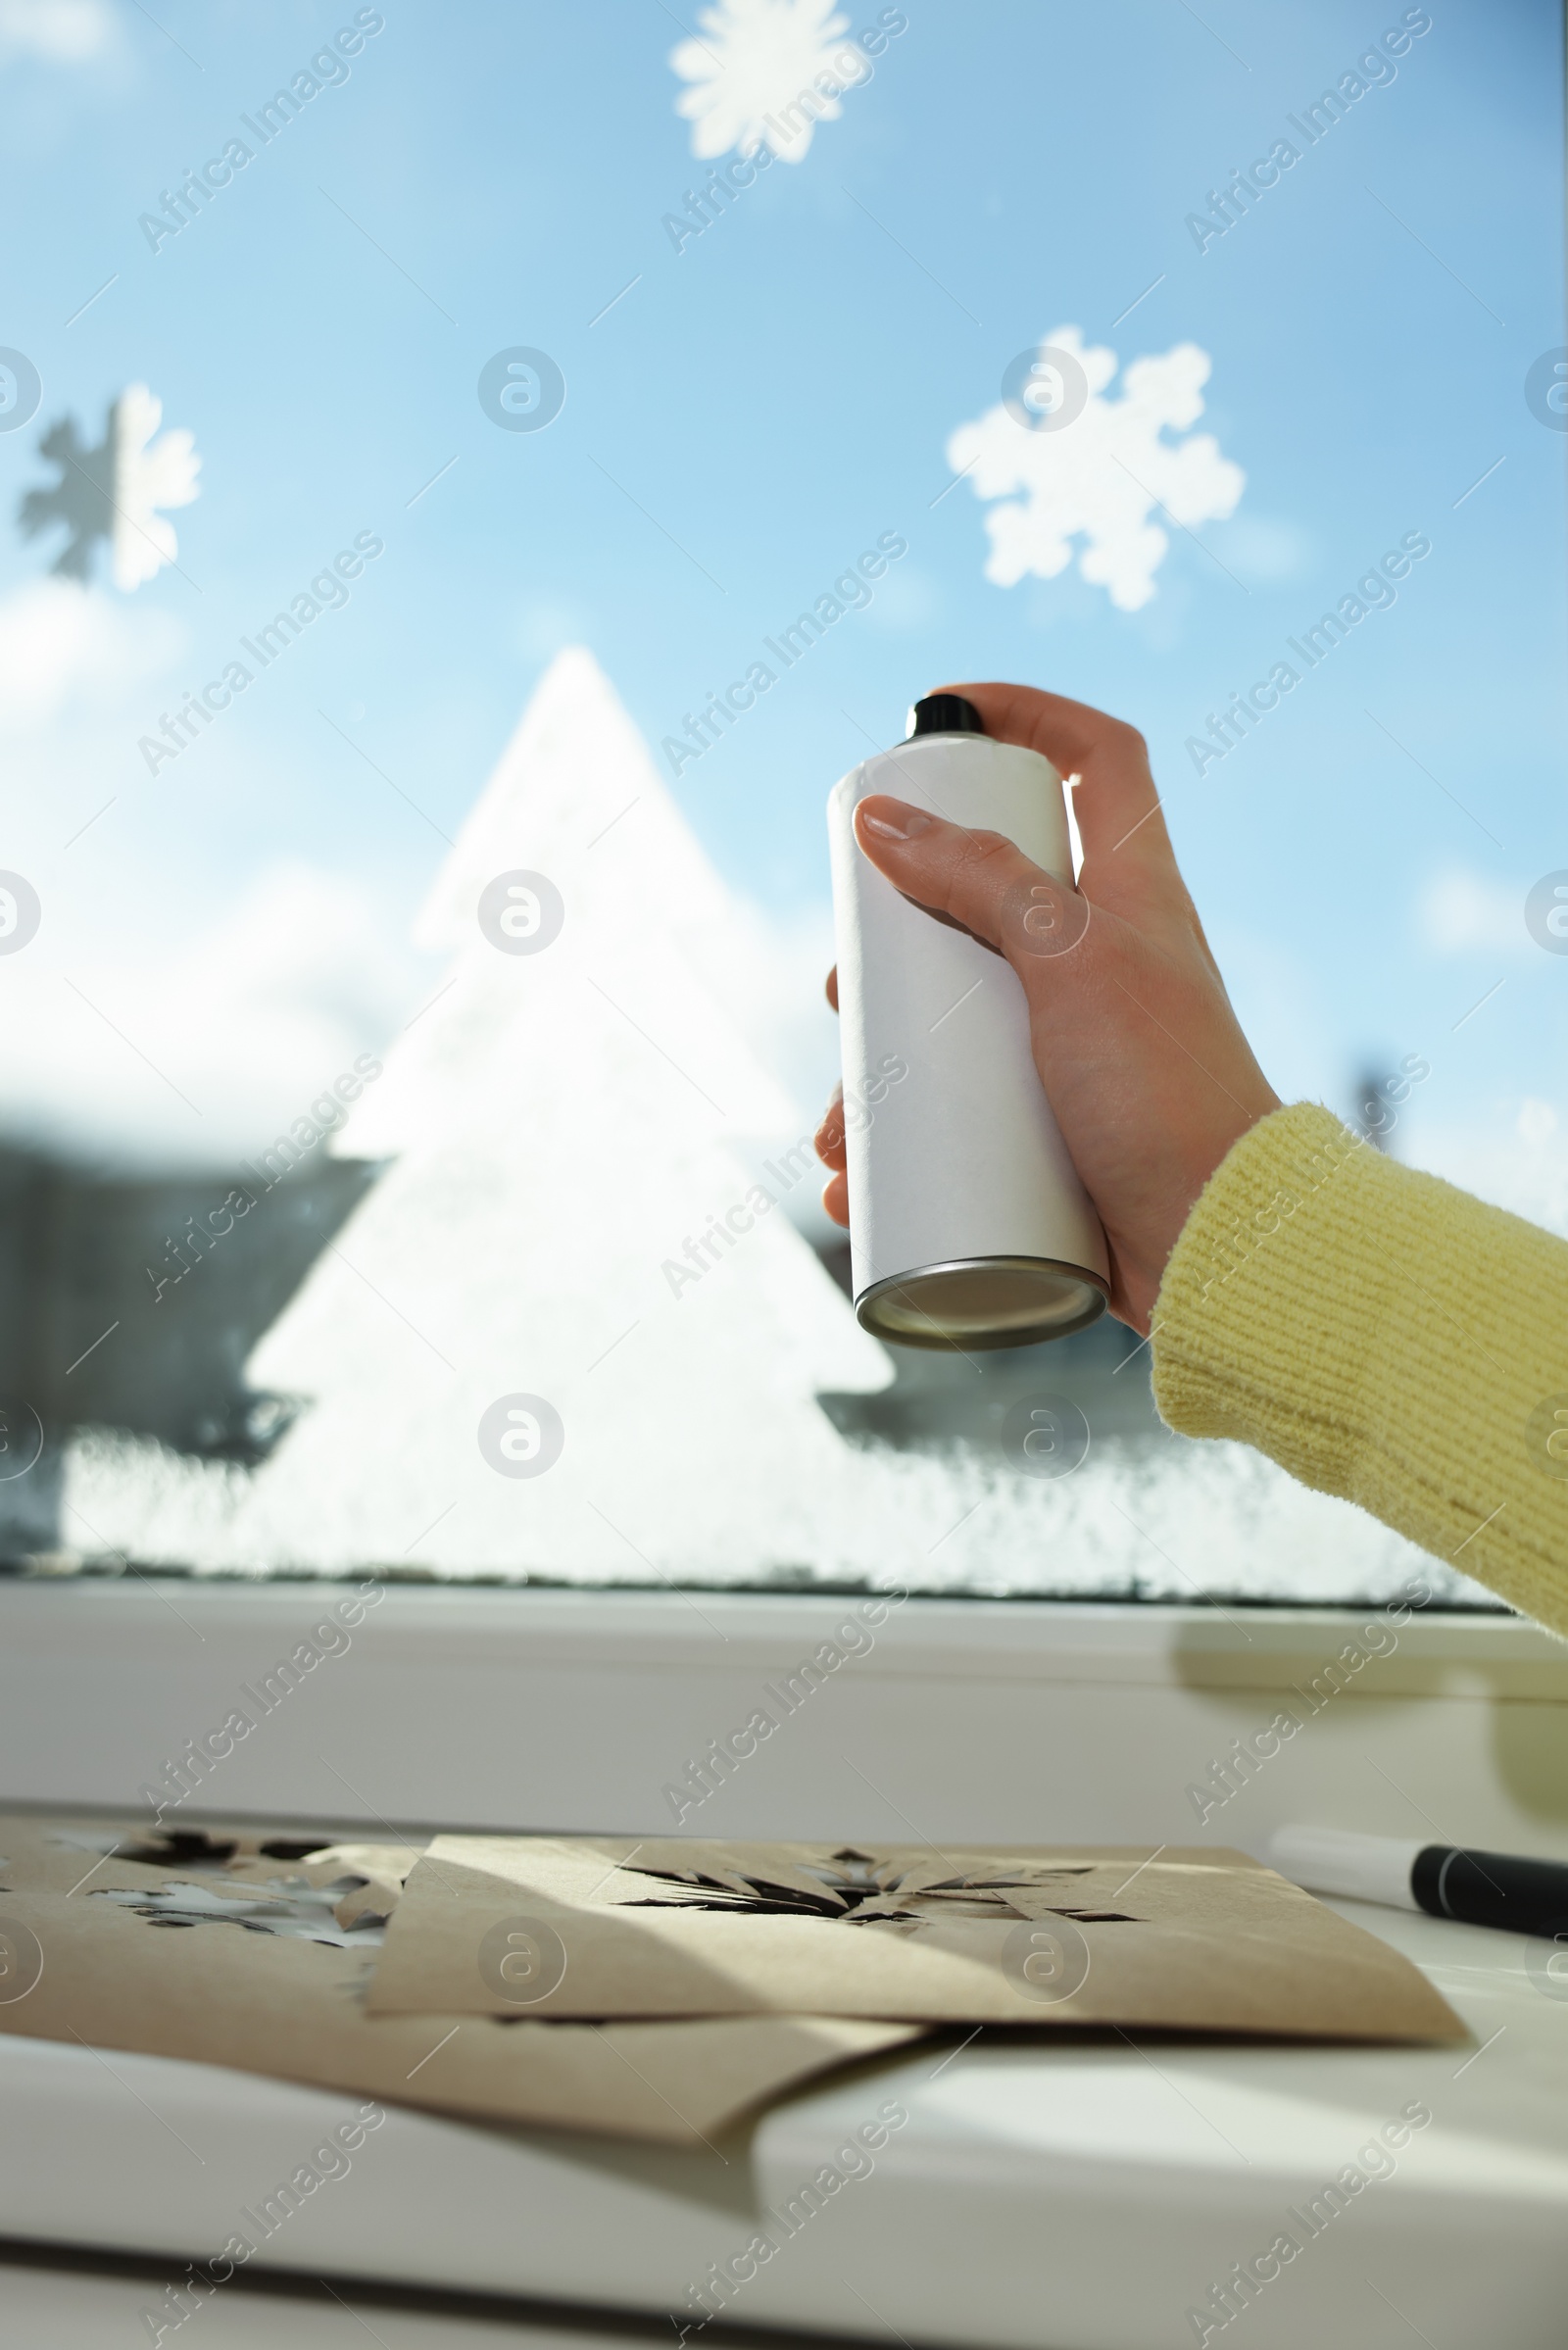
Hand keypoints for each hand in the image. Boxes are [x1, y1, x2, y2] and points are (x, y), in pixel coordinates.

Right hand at [815, 682, 1280, 1333]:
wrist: (1222, 1247)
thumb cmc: (1165, 1091)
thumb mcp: (1070, 959)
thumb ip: (982, 880)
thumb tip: (881, 819)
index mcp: (1133, 893)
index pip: (1098, 760)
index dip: (1030, 711)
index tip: (940, 712)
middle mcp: (1105, 962)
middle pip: (986, 903)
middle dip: (897, 936)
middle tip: (843, 977)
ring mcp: (1078, 1050)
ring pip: (956, 1026)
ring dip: (880, 1069)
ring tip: (835, 1117)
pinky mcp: (1056, 1136)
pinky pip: (959, 1124)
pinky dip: (898, 1151)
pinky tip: (852, 1184)